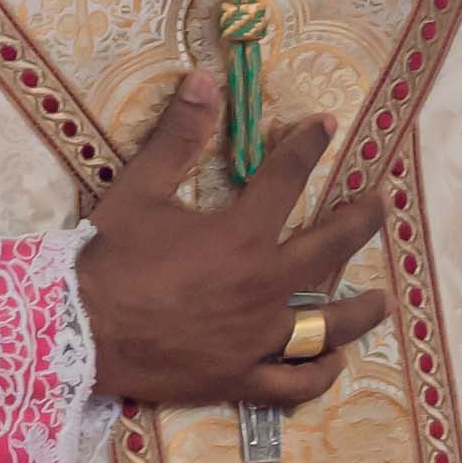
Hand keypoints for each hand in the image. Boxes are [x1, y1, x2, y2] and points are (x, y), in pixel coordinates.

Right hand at [78, 69, 389, 408]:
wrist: (78, 331)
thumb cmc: (110, 258)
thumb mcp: (141, 189)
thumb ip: (178, 136)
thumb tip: (203, 79)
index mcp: (241, 236)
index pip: (286, 179)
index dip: (307, 147)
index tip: (326, 126)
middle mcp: (262, 286)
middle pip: (328, 249)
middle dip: (360, 221)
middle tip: (380, 205)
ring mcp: (257, 339)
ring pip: (327, 327)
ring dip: (359, 311)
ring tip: (383, 300)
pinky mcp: (240, 378)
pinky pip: (294, 384)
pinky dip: (320, 374)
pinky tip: (335, 362)